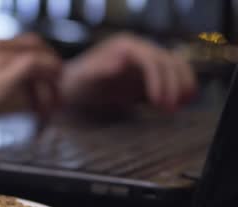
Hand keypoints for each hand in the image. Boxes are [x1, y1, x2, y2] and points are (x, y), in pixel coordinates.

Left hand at [61, 33, 196, 113]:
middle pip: (167, 62)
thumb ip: (100, 69)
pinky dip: (182, 85)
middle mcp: (138, 48)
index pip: (151, 58)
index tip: (158, 101)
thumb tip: (121, 62)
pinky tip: (185, 100)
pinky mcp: (148, 73)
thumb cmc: (74, 83)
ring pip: (175, 65)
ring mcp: (145, 59)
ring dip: (182, 84)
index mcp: (124, 45)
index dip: (159, 79)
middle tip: (170, 109)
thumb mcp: (83, 78)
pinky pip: (172, 74)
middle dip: (172, 85)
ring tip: (180, 106)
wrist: (72, 88)